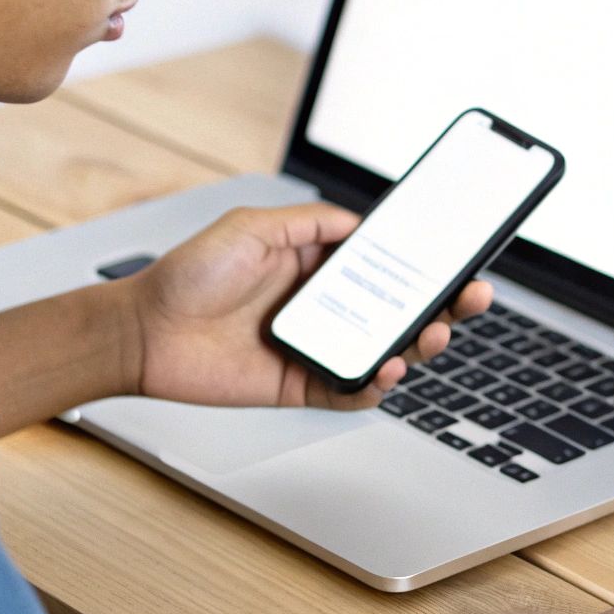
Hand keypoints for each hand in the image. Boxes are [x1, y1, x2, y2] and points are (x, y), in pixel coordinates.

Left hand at [124, 203, 492, 409]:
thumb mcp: (249, 227)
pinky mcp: (300, 384)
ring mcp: (317, 346)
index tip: (457, 259)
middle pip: (400, 309)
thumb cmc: (186, 275)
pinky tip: (385, 372)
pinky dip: (374, 386)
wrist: (143, 331)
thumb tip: (360, 223)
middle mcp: (325, 306)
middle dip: (444, 305)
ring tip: (432, 336)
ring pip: (387, 350)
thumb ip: (308, 223)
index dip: (425, 264)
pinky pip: (350, 390)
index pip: (386, 265)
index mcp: (318, 266)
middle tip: (470, 298)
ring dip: (419, 345)